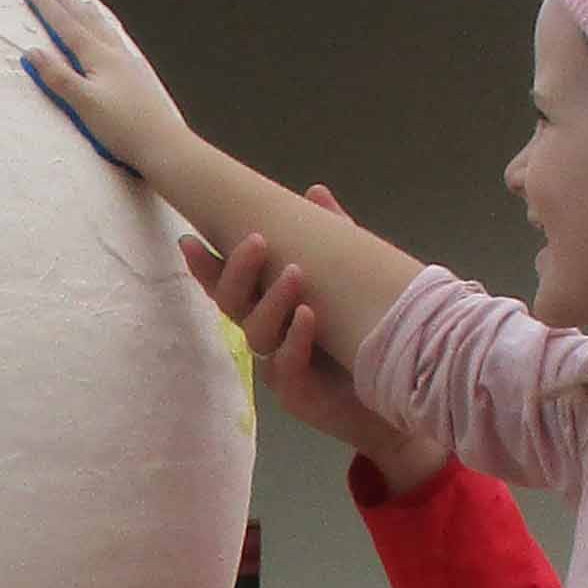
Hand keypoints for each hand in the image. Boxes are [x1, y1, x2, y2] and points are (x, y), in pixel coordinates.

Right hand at [17, 0, 192, 177]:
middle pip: (84, 17)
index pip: (65, 24)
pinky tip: (109, 35)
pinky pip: (115, 40)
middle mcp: (114, 53)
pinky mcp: (136, 75)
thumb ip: (58, 77)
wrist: (164, 144)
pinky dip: (105, 28)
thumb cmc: (123, 127)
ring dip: (86, 10)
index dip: (44, 4)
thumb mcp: (84, 104)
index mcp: (98, 56)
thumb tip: (32, 52)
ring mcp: (128, 63)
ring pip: (103, 27)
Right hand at [180, 184, 445, 484]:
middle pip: (232, 304)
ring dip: (273, 300)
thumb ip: (332, 238)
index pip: (229, 284)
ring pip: (256, 332)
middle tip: (256, 241)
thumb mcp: (349, 280)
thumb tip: (315, 192)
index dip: (206, 265)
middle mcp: (267, 336)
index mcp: (270, 309)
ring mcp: (278, 366)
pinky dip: (296, 339)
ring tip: (297, 273)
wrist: (397, 396)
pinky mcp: (297, 394)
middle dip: (238, 271)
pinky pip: (286, 365)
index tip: (189, 239)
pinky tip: (309, 317)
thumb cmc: (363, 338)